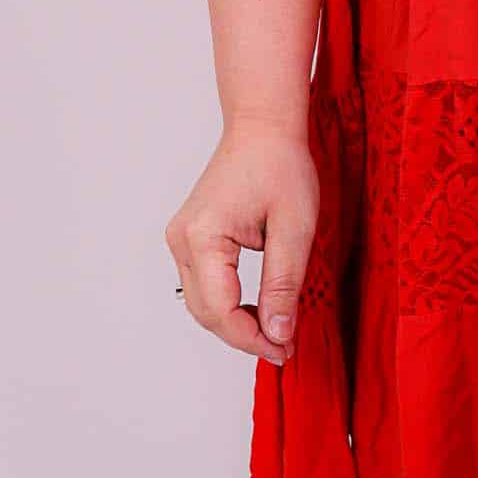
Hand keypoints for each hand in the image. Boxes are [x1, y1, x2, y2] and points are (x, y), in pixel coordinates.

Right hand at [165, 125, 318, 368]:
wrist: (263, 127)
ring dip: (235, 322)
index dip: (252, 338)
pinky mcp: (191, 237)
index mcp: (202, 237)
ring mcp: (182, 238)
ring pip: (203, 302)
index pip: (221, 311)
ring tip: (276, 331)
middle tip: (284, 346)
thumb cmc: (280, 164)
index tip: (284, 350)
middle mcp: (182, 240)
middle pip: (206, 313)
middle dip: (244, 336)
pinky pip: (205, 284)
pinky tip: (258, 308)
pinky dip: (229, 303)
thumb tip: (277, 333)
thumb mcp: (294, 227)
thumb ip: (283, 283)